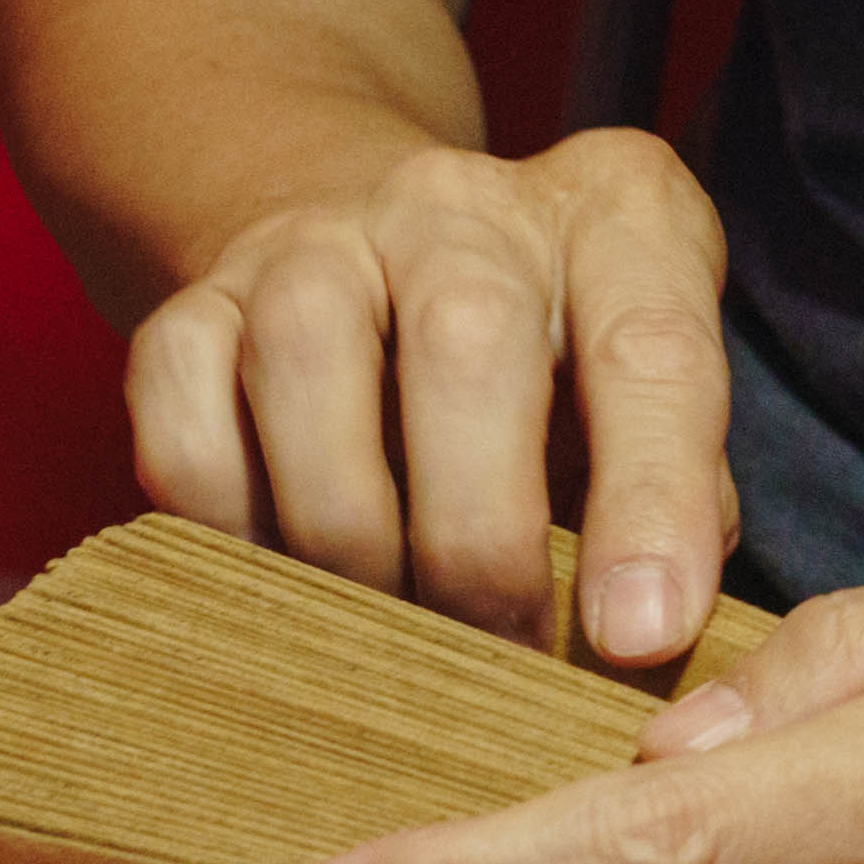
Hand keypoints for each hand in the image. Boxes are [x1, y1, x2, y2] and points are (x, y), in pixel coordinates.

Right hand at [123, 124, 732, 674]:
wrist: (381, 250)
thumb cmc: (556, 370)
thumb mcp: (649, 399)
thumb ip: (677, 505)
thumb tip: (641, 645)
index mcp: (613, 218)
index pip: (651, 349)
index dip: (651, 501)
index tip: (638, 635)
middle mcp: (458, 207)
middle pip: (467, 343)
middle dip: (482, 538)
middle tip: (500, 656)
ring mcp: (311, 243)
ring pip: (306, 364)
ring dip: (351, 539)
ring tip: (389, 636)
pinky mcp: (192, 304)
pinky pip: (186, 428)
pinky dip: (230, 532)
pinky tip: (288, 589)